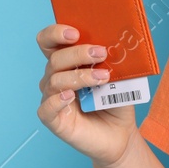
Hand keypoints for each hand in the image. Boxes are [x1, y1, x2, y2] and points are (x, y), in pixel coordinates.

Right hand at [34, 23, 138, 166]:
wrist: (121, 134)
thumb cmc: (116, 102)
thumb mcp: (119, 77)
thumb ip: (112, 61)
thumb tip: (114, 44)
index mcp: (67, 63)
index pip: (49, 42)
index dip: (55, 33)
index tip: (75, 33)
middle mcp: (55, 78)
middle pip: (55, 59)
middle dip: (78, 53)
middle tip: (101, 53)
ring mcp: (52, 99)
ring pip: (54, 80)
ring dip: (80, 76)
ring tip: (103, 77)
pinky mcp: (54, 120)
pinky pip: (46, 108)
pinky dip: (56, 100)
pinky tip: (70, 96)